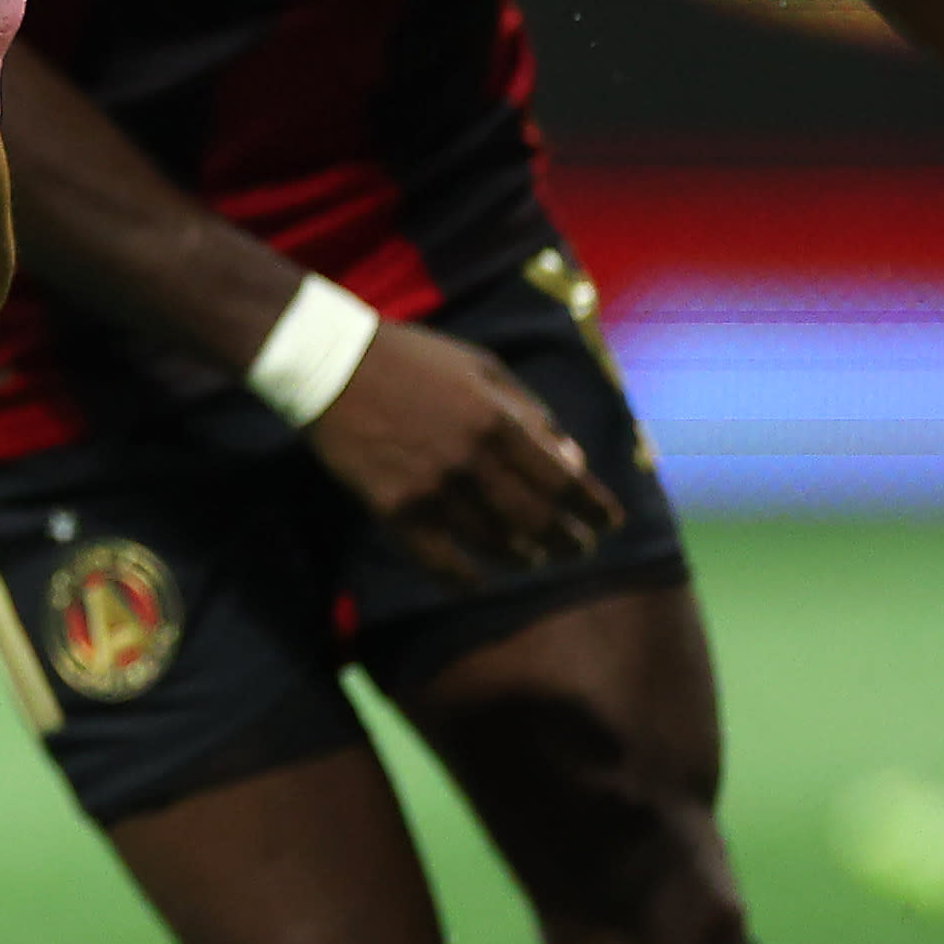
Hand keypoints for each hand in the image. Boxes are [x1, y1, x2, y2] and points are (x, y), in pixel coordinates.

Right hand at [300, 319, 623, 583]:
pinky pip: (439, 561)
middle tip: (578, 550)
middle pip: (536, 520)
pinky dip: (465, 579)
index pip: (563, 480)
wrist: (333, 366)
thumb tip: (573, 460)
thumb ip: (532, 412)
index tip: (610, 523)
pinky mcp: (395, 511)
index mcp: (498, 421)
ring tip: (534, 560)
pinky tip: (478, 582)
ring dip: (523, 558)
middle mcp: (472, 461)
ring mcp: (433, 490)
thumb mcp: (483, 368)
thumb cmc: (415, 361)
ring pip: (494, 543)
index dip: (593, 507)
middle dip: (567, 541)